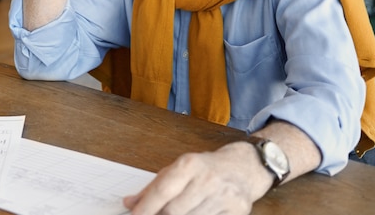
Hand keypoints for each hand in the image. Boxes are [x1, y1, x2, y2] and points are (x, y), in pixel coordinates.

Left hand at [123, 142, 272, 214]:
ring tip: (174, 213)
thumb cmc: (206, 168)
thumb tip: (130, 204)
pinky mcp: (236, 211)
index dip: (145, 207)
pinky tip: (193, 214)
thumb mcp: (178, 169)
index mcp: (189, 165)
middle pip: (174, 210)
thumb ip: (154, 187)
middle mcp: (207, 179)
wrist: (244, 167)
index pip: (162, 191)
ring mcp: (224, 197)